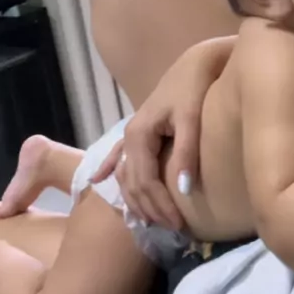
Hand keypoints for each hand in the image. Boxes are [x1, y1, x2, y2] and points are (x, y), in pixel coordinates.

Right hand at [92, 97, 200, 228]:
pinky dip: (111, 170)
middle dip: (150, 209)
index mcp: (139, 134)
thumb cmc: (194, 88)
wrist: (195, 63)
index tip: (179, 225)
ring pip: (126, 174)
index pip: (144, 181)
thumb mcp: (191, 119)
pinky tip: (98, 180)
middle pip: (132, 183)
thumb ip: (186, 153)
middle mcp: (130, 136)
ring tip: (154, 221)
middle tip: (173, 230)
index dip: (160, 205)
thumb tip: (183, 190)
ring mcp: (131, 133)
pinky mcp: (140, 130)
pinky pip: (120, 156)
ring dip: (137, 199)